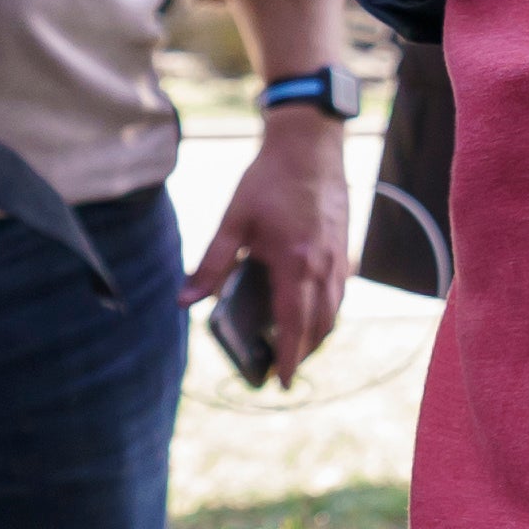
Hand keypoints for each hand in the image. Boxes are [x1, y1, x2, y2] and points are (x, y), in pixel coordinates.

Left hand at [186, 118, 351, 383]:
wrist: (310, 145)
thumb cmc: (268, 180)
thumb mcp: (233, 221)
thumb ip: (211, 265)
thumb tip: (185, 302)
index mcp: (295, 262)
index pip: (295, 323)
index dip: (290, 357)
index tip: (282, 382)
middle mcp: (323, 265)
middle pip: (319, 325)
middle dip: (302, 353)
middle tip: (280, 370)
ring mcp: (338, 258)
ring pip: (334, 312)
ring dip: (316, 335)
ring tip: (293, 347)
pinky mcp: (344, 248)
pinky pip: (340, 293)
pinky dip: (326, 312)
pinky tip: (308, 312)